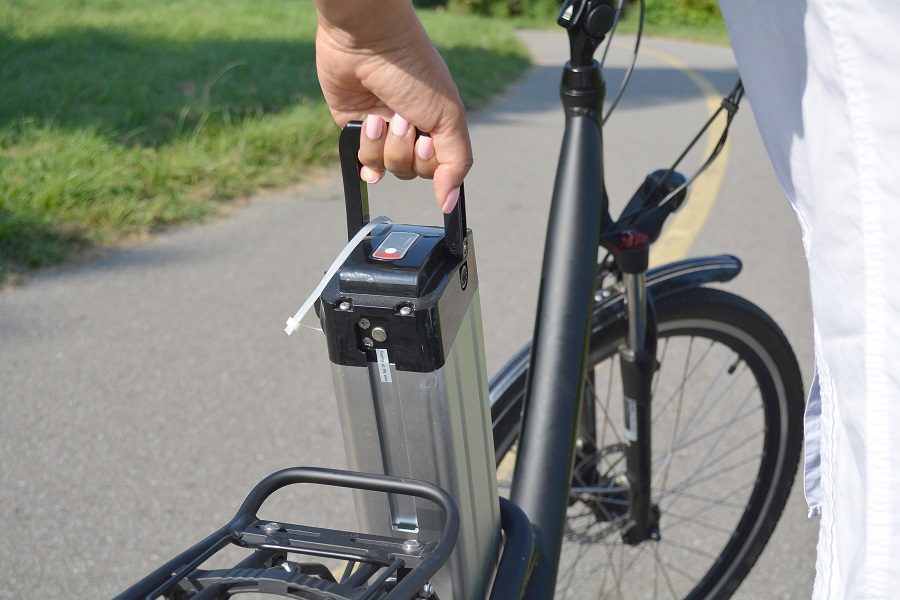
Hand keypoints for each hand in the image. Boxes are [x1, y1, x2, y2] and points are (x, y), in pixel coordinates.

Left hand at [314, 1, 472, 211]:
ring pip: (385, 167)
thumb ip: (456, 163)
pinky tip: (366, 130)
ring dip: (381, 143)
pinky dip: (364, 152)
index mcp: (437, 126)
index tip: (425, 140)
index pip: (438, 169)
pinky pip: (362, 160)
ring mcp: (383, 132)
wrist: (367, 42)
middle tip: (401, 118)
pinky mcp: (355, 129)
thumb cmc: (414, 70)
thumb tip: (449, 202)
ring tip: (378, 113)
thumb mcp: (448, 117)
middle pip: (410, 172)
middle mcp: (411, 132)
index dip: (428, 161)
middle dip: (403, 148)